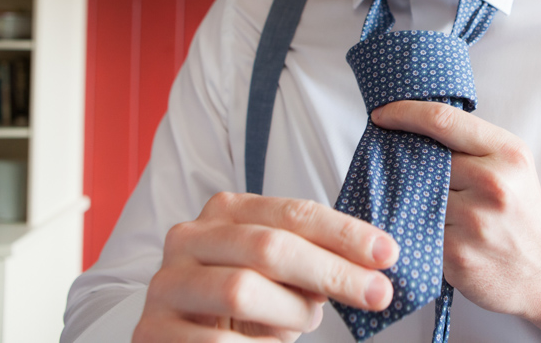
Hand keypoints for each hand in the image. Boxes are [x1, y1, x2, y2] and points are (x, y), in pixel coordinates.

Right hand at [132, 193, 398, 341]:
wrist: (182, 339)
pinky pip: (217, 342)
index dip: (344, 233)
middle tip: (378, 294)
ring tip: (304, 325)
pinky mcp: (151, 332)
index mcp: (226, 211)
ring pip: (241, 291)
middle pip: (270, 247)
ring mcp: (166, 285)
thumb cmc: (247, 305)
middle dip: (332, 272)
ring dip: (289, 313)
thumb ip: (316, 263)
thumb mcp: (282, 276)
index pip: (293, 213)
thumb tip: (375, 269)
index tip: (388, 254)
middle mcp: (189, 238)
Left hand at [372, 101, 540, 342]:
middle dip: (407, 163)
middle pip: (424, 159)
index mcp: (508, 153)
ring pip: (415, 196)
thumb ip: (472, 146)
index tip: (381, 115)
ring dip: (411, 199)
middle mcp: (494, 184)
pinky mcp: (458, 256)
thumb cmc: (522, 214)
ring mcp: (475, 222)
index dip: (404, 112)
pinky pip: (417, 231)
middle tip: (400, 169)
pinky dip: (415, 229)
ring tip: (423, 206)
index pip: (443, 120)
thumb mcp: (513, 167)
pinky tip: (427, 232)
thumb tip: (414, 128)